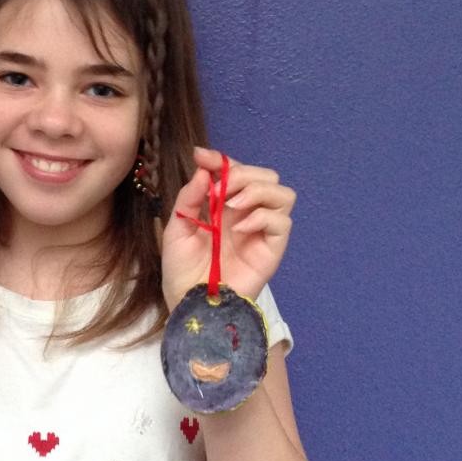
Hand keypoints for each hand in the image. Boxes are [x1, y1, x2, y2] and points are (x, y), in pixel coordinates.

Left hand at [161, 146, 295, 309]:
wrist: (188, 303)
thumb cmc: (181, 270)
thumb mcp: (177, 227)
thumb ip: (190, 197)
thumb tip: (204, 168)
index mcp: (224, 207)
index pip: (237, 171)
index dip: (224, 160)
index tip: (203, 157)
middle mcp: (247, 215)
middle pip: (267, 176)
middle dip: (244, 174)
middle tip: (220, 191)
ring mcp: (261, 232)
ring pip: (283, 194)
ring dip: (257, 191)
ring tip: (231, 206)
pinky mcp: (271, 250)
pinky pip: (283, 223)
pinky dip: (263, 217)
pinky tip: (240, 228)